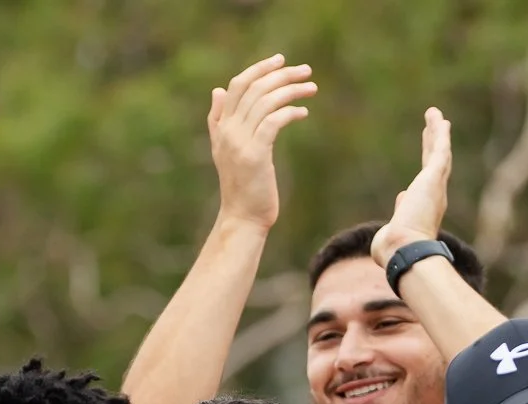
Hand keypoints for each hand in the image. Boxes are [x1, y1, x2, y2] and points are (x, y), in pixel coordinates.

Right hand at [209, 55, 315, 229]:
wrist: (241, 218)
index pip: (237, 85)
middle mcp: (228, 131)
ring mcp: (240, 143)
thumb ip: (219, 120)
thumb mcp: (225, 150)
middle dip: (281, 74)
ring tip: (311, 88)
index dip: (258, 69)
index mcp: (221, 127)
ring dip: (291, 90)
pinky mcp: (256, 155)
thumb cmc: (240, 186)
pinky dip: (290, 112)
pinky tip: (303, 112)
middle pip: (254, 88)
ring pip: (266, 102)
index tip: (280, 61)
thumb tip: (216, 90)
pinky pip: (274, 122)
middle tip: (305, 70)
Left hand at [370, 107, 452, 269]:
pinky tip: (438, 118)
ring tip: (435, 115)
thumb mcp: (394, 229)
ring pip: (439, 154)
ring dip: (438, 133)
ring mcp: (435, 186)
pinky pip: (439, 150)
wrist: (404, 251)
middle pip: (435, 164)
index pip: (426, 183)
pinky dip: (439, 133)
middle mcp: (434, 197)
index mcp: (424, 209)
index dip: (427, 167)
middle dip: (434, 145)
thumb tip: (402, 198)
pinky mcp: (434, 178)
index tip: (428, 156)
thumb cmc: (394, 249)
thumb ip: (400, 213)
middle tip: (435, 127)